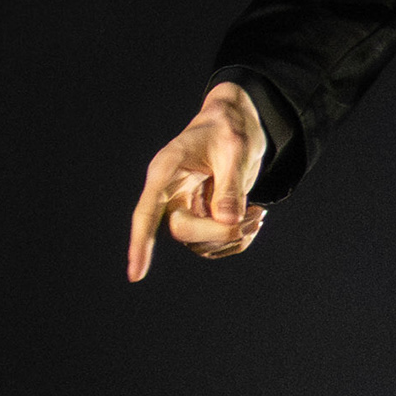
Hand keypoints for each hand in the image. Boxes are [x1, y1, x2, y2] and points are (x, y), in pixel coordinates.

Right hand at [127, 82, 268, 280]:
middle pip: (182, 229)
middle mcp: (170, 192)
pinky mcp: (201, 214)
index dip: (141, 242)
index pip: (147, 212)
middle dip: (219, 231)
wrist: (236, 122)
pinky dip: (236, 239)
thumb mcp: (236, 148)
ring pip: (198, 242)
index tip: (137, 274)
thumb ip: (231, 183)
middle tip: (255, 216)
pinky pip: (212, 242)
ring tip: (259, 215)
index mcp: (166, 170)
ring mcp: (184, 206)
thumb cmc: (230, 127)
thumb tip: (227, 221)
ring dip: (231, 237)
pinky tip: (255, 219)